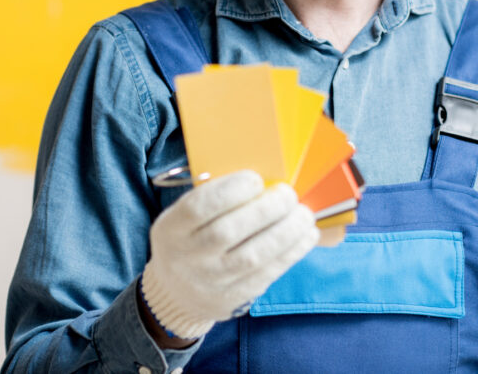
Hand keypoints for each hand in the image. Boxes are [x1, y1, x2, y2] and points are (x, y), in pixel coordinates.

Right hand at [140, 170, 318, 339]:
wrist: (176, 292)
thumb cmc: (190, 238)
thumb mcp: (184, 216)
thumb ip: (215, 198)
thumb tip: (265, 180)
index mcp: (171, 228)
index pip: (198, 207)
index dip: (230, 190)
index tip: (256, 178)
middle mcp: (187, 257)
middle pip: (228, 231)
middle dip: (266, 208)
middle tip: (288, 194)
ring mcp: (210, 281)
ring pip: (252, 256)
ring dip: (286, 232)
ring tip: (304, 214)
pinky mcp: (232, 298)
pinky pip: (266, 275)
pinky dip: (291, 253)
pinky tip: (306, 235)